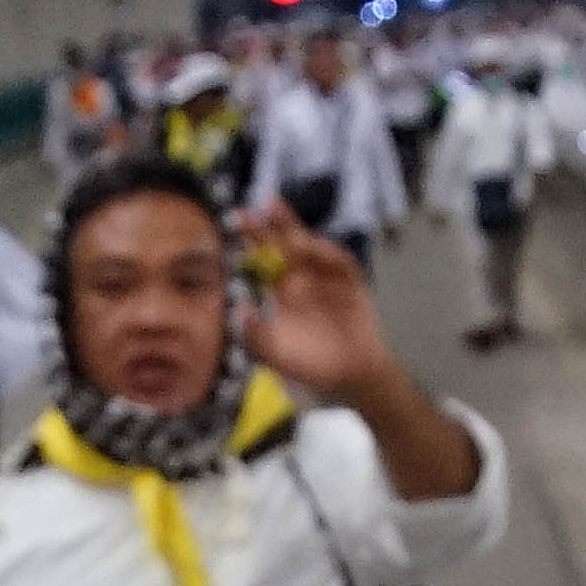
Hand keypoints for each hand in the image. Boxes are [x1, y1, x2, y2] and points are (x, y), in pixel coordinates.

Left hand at [241, 201, 484, 500]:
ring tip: (279, 217)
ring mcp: (327, 278)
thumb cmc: (311, 366)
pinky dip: (328, 253)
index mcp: (282, 292)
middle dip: (271, 225)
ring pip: (311, 247)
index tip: (235, 221)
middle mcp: (303, 278)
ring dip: (296, 231)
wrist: (350, 376)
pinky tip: (311, 246)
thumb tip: (238, 307)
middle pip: (285, 244)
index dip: (252, 240)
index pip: (264, 259)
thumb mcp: (274, 356)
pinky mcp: (351, 283)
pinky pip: (340, 262)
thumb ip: (253, 336)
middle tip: (254, 208)